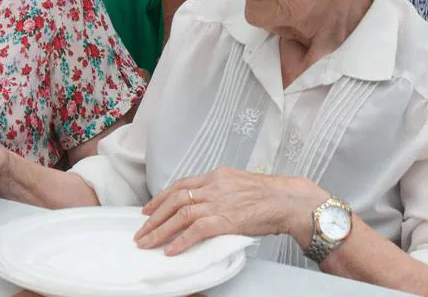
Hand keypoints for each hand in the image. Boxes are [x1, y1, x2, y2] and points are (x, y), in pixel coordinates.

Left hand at [135, 168, 327, 254]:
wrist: (287, 199)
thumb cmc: (269, 195)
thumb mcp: (239, 184)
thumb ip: (221, 191)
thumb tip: (208, 204)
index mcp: (216, 176)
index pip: (181, 185)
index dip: (161, 197)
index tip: (148, 209)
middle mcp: (213, 186)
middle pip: (174, 199)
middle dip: (154, 216)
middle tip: (140, 231)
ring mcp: (218, 202)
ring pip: (180, 214)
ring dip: (160, 230)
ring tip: (147, 242)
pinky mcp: (225, 219)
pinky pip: (195, 230)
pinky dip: (180, 241)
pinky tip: (171, 250)